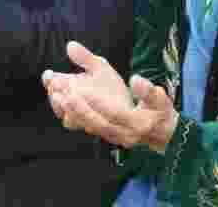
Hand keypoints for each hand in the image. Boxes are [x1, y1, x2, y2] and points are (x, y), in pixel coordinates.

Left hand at [42, 41, 178, 153]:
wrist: (161, 133)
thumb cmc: (160, 112)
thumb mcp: (160, 99)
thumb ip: (149, 90)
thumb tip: (135, 79)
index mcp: (138, 124)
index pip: (115, 114)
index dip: (98, 102)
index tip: (82, 88)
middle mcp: (124, 135)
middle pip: (98, 123)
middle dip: (79, 109)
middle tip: (64, 92)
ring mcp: (113, 137)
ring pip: (89, 127)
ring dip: (72, 112)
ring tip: (56, 95)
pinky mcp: (105, 135)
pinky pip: (87, 128)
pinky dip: (73, 116)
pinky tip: (61, 101)